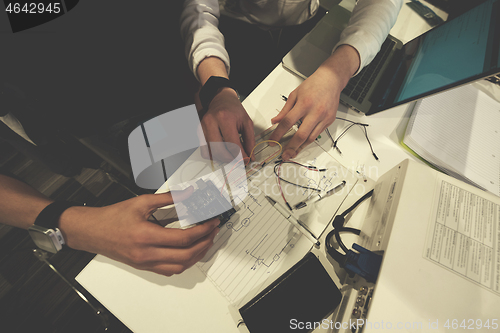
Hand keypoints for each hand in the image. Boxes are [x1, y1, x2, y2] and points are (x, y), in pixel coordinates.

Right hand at [59, 188, 219, 275]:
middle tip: (213, 232)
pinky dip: (183, 263)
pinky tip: (189, 253)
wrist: (91, 231)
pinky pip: (169, 271)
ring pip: (180, 266)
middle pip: (186, 255)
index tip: (211, 222)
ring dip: (197, 256)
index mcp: (146, 236)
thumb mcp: (140, 202)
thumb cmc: (111, 217)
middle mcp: (147, 254)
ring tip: (205, 242)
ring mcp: (145, 263)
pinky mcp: (144, 266)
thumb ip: (167, 198)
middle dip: (205, 243)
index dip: (202, 230)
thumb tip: (188, 194)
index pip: (183, 238)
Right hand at [199, 87, 254, 162]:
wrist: (221, 99)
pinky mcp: (199, 132)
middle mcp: (211, 122)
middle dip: (231, 159)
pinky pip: (204, 151)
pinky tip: (221, 152)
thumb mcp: (247, 122)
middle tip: (238, 160)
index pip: (232, 144)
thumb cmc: (233, 109)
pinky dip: (213, 155)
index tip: (245, 160)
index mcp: (224, 118)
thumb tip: (250, 156)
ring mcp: (203, 128)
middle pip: (220, 150)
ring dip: (223, 158)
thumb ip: (250, 140)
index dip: (240, 155)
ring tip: (231, 156)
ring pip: (211, 153)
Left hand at [269, 45, 359, 159]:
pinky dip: (309, 140)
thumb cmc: (313, 85)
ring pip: (311, 138)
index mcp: (304, 104)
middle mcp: (315, 112)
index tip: (273, 141)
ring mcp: (324, 118)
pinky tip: (302, 144)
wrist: (331, 80)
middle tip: (284, 155)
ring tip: (292, 153)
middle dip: (291, 147)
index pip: (287, 123)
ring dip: (301, 147)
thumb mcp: (294, 94)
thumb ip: (285, 110)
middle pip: (301, 135)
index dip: (278, 134)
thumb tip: (275, 121)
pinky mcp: (329, 121)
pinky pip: (318, 134)